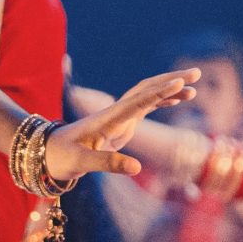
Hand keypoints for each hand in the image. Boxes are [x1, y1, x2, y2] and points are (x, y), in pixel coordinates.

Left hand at [44, 69, 199, 181]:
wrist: (46, 153)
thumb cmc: (61, 157)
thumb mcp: (82, 163)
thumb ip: (108, 164)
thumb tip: (137, 168)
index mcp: (107, 119)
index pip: (137, 101)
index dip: (159, 93)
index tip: (180, 83)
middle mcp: (114, 113)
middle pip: (146, 90)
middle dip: (170, 81)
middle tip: (196, 73)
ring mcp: (117, 117)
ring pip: (147, 96)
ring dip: (169, 90)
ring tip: (195, 89)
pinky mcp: (119, 124)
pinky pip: (144, 107)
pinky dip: (162, 101)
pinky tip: (179, 100)